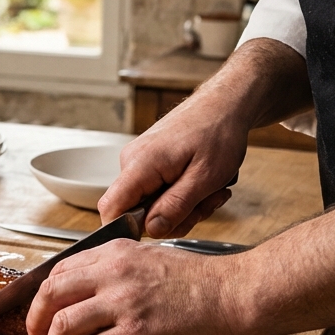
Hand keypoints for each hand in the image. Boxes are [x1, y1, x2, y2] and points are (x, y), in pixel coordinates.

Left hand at [25, 240, 253, 334]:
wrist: (237, 294)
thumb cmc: (202, 283)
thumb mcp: (150, 260)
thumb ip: (118, 272)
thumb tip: (90, 296)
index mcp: (114, 253)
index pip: (58, 271)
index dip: (43, 300)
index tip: (42, 317)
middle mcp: (112, 273)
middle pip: (49, 295)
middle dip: (35, 324)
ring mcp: (123, 302)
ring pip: (63, 326)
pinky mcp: (136, 332)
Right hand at [99, 93, 246, 238]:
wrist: (224, 105)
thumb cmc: (218, 132)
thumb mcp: (205, 177)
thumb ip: (176, 206)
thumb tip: (151, 230)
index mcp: (140, 164)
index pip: (110, 208)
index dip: (128, 229)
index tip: (163, 229)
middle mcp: (132, 162)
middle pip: (136, 212)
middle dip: (174, 217)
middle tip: (206, 204)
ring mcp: (139, 163)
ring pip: (151, 205)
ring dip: (184, 207)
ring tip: (210, 190)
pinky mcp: (149, 164)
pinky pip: (157, 193)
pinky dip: (181, 195)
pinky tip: (201, 184)